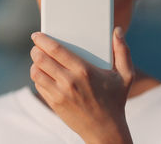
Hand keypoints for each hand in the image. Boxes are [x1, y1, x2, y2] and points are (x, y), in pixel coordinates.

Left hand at [29, 26, 134, 143]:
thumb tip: (117, 31)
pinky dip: (38, 77)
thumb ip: (123, 51)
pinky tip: (43, 73)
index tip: (36, 35)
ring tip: (39, 59)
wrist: (106, 130)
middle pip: (41, 59)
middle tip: (36, 46)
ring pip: (36, 72)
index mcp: (84, 70)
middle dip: (36, 50)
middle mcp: (69, 81)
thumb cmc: (115, 100)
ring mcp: (59, 94)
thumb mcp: (126, 76)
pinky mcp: (54, 104)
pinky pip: (39, 86)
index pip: (56, 50)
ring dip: (34, 63)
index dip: (43, 40)